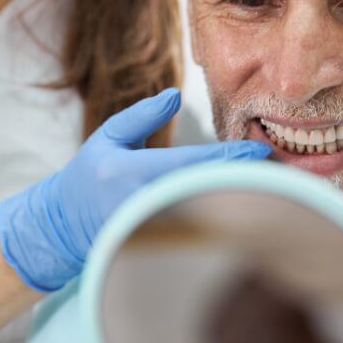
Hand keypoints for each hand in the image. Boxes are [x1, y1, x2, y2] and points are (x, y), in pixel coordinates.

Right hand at [0, 88, 270, 291]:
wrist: (62, 227)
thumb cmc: (87, 177)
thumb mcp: (108, 138)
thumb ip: (141, 116)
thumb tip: (175, 94)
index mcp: (132, 172)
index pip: (193, 164)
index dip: (230, 158)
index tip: (261, 151)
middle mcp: (144, 204)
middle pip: (208, 192)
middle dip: (245, 181)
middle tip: (281, 171)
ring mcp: (151, 231)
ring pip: (206, 215)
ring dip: (239, 202)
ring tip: (273, 190)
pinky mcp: (156, 248)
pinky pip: (197, 231)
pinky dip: (223, 220)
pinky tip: (246, 212)